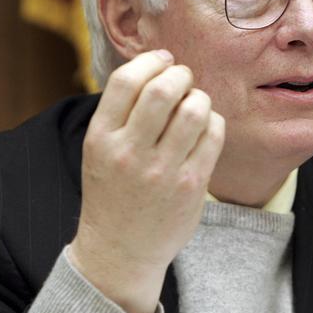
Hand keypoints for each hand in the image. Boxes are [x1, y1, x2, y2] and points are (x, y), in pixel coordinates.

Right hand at [69, 50, 224, 312]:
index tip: (162, 60)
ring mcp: (162, 172)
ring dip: (199, 97)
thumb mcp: (99, 149)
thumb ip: (122, 111)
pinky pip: (213, 134)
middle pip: (162, 89)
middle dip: (180, 73)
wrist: (120, 251)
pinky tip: (204, 128)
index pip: (125, 80)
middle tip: (183, 79)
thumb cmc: (113, 191)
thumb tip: (158, 62)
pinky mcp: (192, 186)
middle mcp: (130, 153)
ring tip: (194, 104)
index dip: (151, 60)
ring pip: (194, 109)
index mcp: (101, 138)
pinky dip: (213, 121)